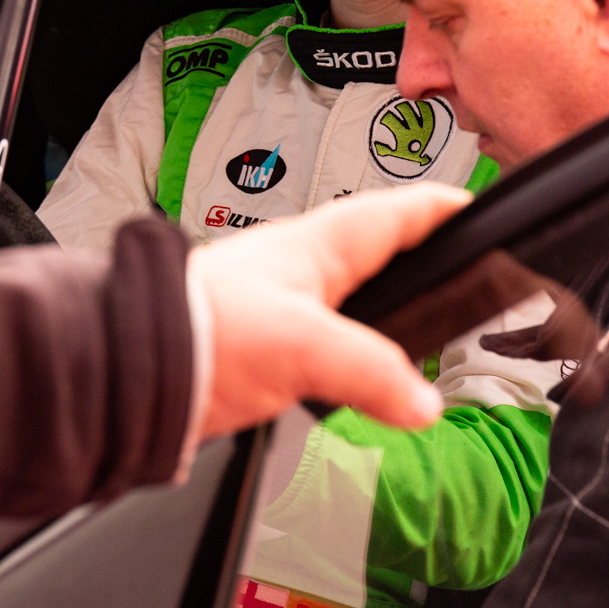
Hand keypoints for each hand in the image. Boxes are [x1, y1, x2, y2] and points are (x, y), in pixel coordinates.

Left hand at [190, 183, 469, 436]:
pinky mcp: (263, 344)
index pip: (396, 213)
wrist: (134, 364)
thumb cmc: (204, 329)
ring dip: (384, 306)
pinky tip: (356, 377)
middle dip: (417, 255)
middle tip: (457, 263)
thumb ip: (371, 372)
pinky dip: (352, 353)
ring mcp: (281, 304)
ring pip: (350, 296)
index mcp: (319, 246)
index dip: (440, 207)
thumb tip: (422, 402)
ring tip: (418, 322)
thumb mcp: (304, 346)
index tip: (474, 205)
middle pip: (377, 250)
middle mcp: (301, 267)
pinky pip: (325, 339)